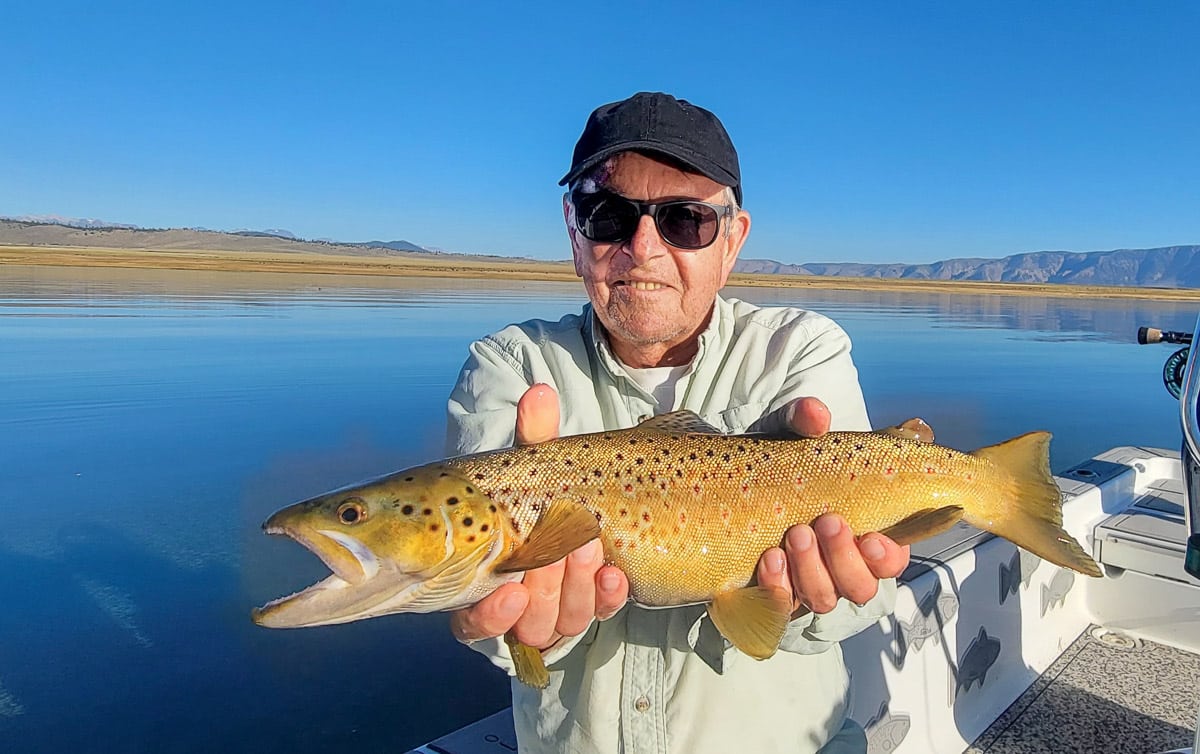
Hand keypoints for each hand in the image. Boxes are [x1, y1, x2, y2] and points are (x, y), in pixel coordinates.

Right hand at [450, 383, 628, 649]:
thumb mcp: (541, 462)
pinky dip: (605, 598)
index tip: (512, 590)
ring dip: (577, 588)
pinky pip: (596, 616)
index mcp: (486, 579)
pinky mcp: (591, 608)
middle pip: (527, 620)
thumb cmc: (547, 485)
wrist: (602, 503)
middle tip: (568, 546)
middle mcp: (516, 606)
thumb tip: (538, 392)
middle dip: (548, 586)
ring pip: (562, 623)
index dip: (490, 616)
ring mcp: (557, 611)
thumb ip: (535, 436)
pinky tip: (617, 577)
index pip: (474, 622)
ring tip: (591, 548)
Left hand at [755, 397, 910, 613]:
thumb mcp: (783, 436)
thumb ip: (801, 420)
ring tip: (794, 535)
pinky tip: (769, 559)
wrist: (716, 488)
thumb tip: (816, 414)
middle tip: (826, 522)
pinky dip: (779, 587)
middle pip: (861, 587)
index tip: (873, 537)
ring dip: (813, 570)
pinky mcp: (769, 594)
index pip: (890, 558)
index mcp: (858, 531)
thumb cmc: (768, 464)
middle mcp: (835, 564)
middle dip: (847, 559)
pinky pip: (781, 607)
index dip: (888, 556)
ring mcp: (803, 582)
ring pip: (824, 599)